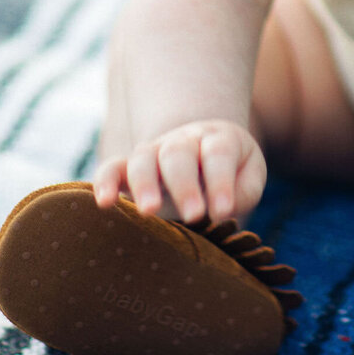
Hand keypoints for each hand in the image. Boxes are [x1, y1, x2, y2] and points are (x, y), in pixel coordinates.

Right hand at [94, 120, 265, 225]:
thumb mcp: (249, 178)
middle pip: (179, 153)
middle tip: (193, 215)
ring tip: (149, 212)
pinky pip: (112, 168)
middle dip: (185, 185)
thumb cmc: (233, 173)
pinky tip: (104, 202)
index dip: (220, 182)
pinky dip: (105, 181)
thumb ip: (243, 192)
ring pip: (143, 158)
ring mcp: (154, 151)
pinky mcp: (130, 168)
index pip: (218, 153)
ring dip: (145, 184)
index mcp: (218, 138)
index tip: (222, 212)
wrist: (206, 152)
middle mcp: (183, 140)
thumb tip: (220, 210)